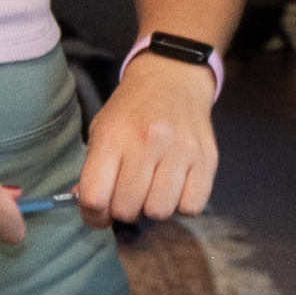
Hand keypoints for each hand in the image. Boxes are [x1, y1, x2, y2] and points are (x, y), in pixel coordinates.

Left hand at [72, 51, 216, 223]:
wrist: (172, 78)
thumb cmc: (131, 110)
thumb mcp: (101, 130)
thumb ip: (93, 171)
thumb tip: (87, 207)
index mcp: (112, 137)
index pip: (94, 197)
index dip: (93, 216)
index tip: (97, 214)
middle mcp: (146, 143)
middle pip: (127, 209)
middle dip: (123, 210)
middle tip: (127, 196)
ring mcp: (180, 151)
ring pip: (160, 212)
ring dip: (152, 208)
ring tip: (151, 190)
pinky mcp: (207, 159)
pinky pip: (191, 207)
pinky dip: (181, 205)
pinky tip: (174, 187)